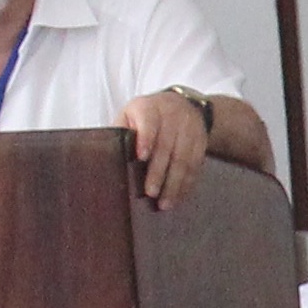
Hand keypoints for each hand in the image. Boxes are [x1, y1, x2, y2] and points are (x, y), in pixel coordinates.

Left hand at [121, 87, 215, 208]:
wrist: (184, 104)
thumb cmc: (149, 114)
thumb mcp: (131, 114)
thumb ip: (122, 130)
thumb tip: (106, 155)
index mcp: (149, 108)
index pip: (149, 123)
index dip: (146, 139)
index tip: (141, 157)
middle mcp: (171, 117)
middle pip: (166, 147)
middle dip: (158, 172)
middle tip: (151, 192)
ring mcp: (189, 130)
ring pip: (183, 160)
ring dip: (174, 184)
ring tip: (165, 203)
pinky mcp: (201, 142)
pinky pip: (195, 165)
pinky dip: (187, 183)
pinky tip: (179, 196)